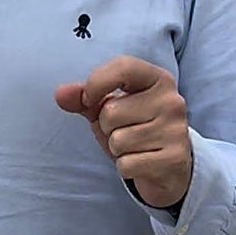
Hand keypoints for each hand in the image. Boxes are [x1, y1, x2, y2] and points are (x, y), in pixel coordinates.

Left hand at [54, 55, 191, 208]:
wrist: (168, 167)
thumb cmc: (135, 129)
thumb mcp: (109, 108)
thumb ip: (84, 97)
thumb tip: (60, 94)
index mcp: (157, 78)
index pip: (123, 67)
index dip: (96, 83)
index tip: (89, 99)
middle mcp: (172, 100)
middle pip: (111, 112)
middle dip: (107, 127)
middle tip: (125, 130)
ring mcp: (175, 130)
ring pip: (118, 140)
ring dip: (117, 149)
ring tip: (135, 147)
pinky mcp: (174, 159)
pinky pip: (127, 164)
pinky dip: (125, 167)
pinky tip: (141, 163)